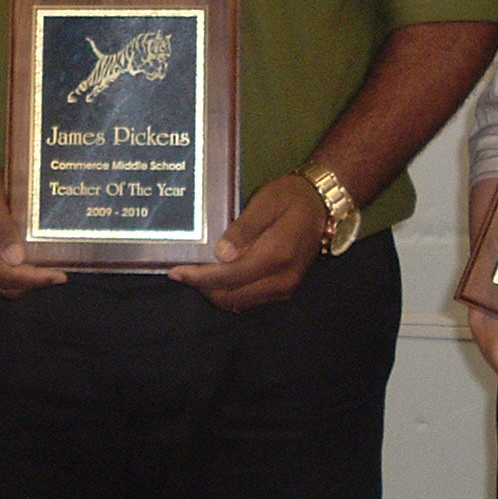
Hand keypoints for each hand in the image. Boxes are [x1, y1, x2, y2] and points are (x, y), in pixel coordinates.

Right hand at [0, 150, 63, 296]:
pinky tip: (29, 259)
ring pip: (1, 286)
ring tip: (47, 265)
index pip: (5, 276)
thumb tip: (16, 259)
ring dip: (25, 280)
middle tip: (58, 269)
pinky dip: (15, 273)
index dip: (34, 279)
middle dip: (33, 282)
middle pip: (4, 287)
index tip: (59, 276)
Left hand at [169, 173, 323, 311]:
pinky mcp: (283, 289)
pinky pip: (248, 298)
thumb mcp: (266, 202)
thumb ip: (244, 229)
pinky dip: (228, 290)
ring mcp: (284, 288)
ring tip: (195, 271)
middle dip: (203, 286)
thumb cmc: (291, 197)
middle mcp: (281, 279)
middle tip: (181, 270)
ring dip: (214, 290)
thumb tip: (221, 255)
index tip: (176, 271)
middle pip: (231, 296)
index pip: (229, 277)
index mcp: (276, 256)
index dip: (200, 277)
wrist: (321, 204)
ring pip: (238, 301)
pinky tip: (215, 274)